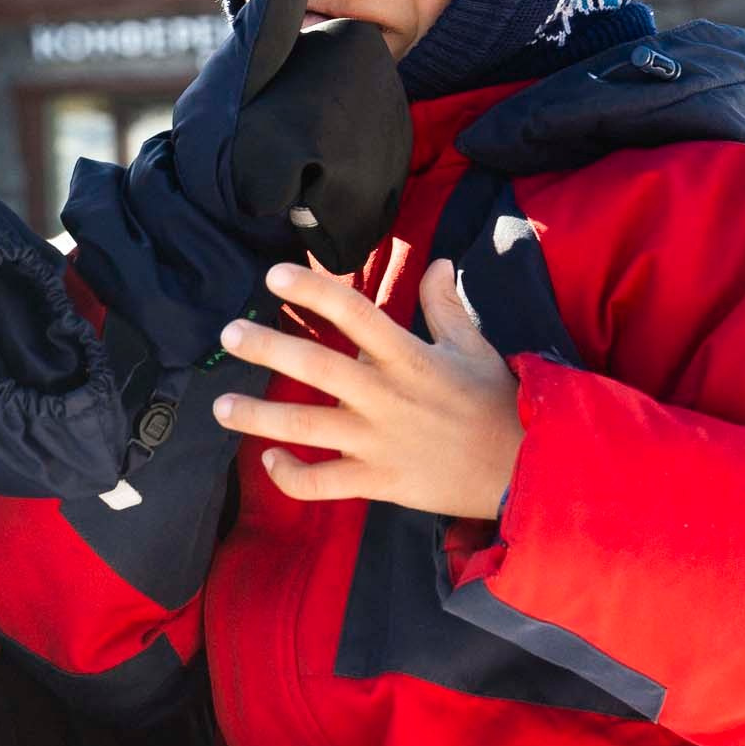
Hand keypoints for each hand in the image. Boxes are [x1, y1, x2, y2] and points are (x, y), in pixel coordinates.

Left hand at [213, 255, 523, 519]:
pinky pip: (322, 483)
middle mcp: (386, 397)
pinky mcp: (377, 482)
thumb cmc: (496, 403)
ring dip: (257, 417)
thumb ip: (446, 305)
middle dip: (266, 348)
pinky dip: (290, 475)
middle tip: (228, 334)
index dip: (313, 291)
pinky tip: (269, 460)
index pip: (354, 313)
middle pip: (315, 366)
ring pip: (305, 427)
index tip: (275, 276)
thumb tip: (436, 262)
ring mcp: (378, 442)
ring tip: (221, 408)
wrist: (523, 468)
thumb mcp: (475, 346)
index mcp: (408, 357)